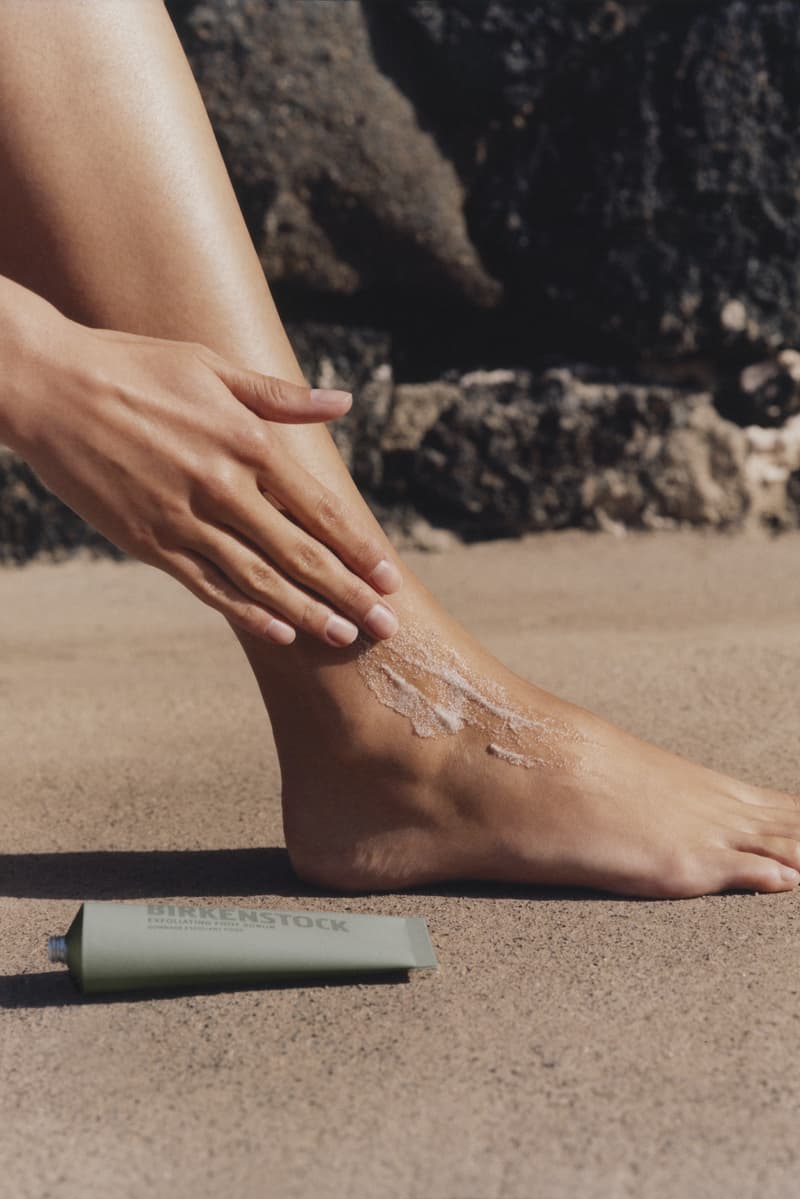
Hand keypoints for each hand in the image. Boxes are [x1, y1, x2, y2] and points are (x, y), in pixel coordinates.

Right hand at [12, 317, 401, 644]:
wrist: (48, 385)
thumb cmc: (134, 366)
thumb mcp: (212, 368)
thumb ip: (280, 397)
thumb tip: (342, 402)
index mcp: (246, 441)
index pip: (319, 508)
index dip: (358, 547)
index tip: (389, 575)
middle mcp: (223, 486)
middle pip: (300, 553)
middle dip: (349, 593)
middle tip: (386, 626)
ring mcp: (185, 519)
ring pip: (260, 579)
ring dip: (308, 612)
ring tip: (345, 637)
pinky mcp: (149, 542)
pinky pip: (208, 587)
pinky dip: (247, 613)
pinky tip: (279, 632)